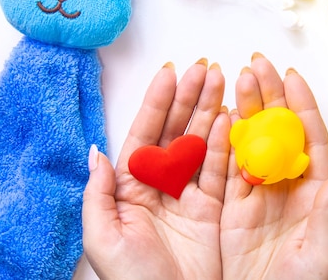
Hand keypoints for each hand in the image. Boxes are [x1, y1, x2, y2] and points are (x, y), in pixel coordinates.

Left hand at [82, 60, 229, 279]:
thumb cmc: (132, 279)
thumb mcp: (102, 236)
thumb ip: (98, 192)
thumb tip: (96, 151)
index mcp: (130, 186)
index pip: (145, 134)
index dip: (158, 103)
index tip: (170, 74)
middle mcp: (160, 183)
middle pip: (176, 130)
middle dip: (189, 98)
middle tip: (203, 68)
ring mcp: (188, 193)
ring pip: (200, 142)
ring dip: (210, 111)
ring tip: (221, 80)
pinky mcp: (212, 207)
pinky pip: (221, 168)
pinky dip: (227, 143)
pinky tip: (231, 118)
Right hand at [220, 53, 327, 279]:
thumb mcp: (326, 253)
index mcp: (316, 193)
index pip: (309, 139)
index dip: (301, 105)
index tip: (292, 75)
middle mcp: (287, 187)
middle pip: (278, 131)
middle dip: (269, 97)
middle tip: (257, 66)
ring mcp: (258, 196)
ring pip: (251, 142)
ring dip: (245, 111)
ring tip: (237, 80)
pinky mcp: (232, 209)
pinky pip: (227, 169)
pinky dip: (222, 143)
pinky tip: (220, 117)